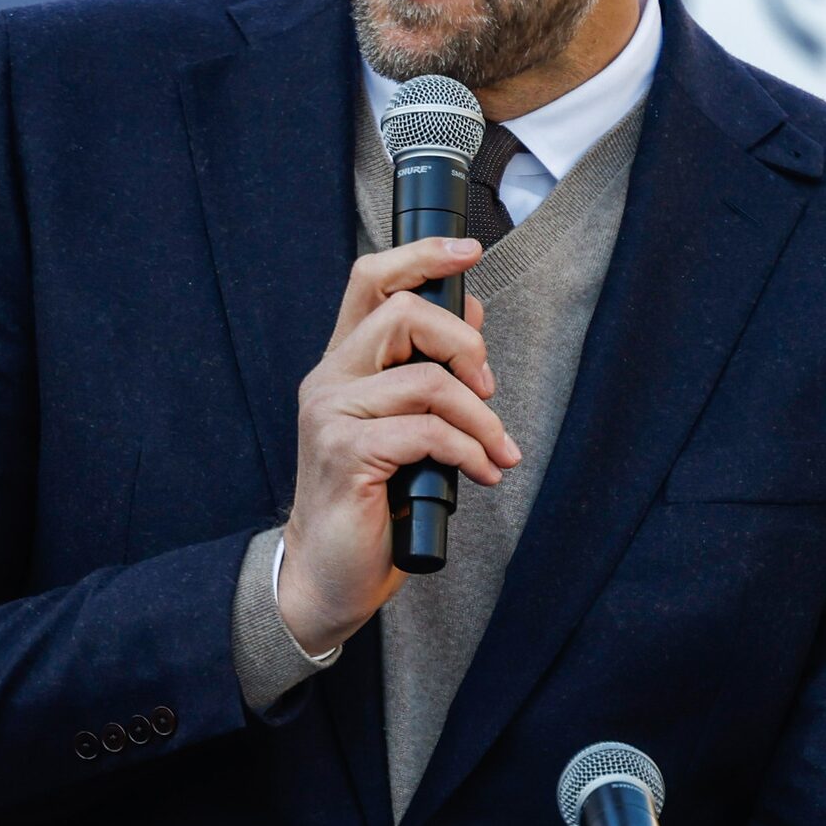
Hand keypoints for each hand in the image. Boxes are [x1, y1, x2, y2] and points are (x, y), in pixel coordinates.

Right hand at [278, 237, 519, 652]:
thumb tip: (470, 313)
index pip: (370, 281)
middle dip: (463, 344)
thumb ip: (428, 372)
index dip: (420, 255)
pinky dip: (469, 451)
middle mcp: (329, 380)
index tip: (468, 250)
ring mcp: (331, 415)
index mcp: (343, 365)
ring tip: (497, 451)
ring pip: (425, 379)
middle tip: (487, 389)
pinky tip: (482, 473)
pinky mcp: (346, 453)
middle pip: (401, 313)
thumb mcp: (407, 428)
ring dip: (480, 418)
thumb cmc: (371, 504)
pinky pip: (426, 431)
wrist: (329, 575)